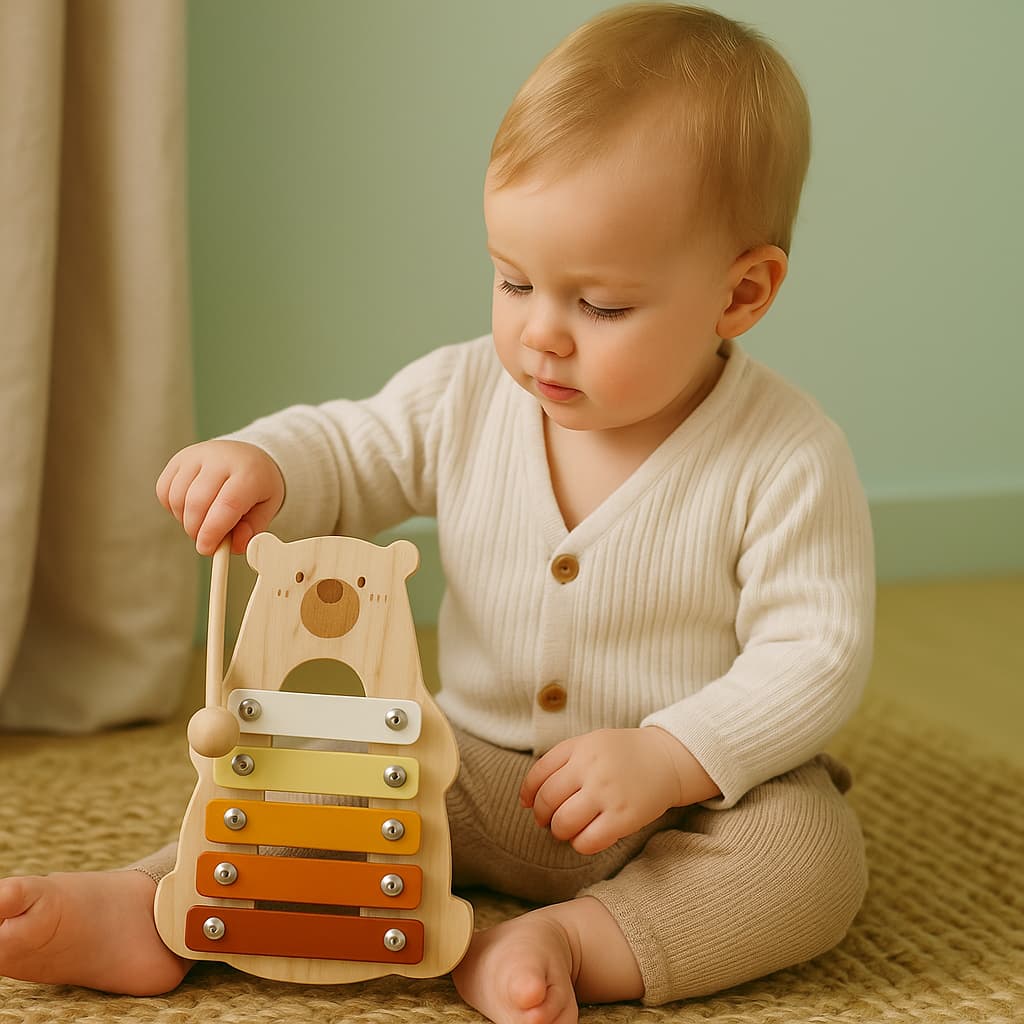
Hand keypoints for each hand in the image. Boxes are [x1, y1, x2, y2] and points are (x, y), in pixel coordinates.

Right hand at [156, 440, 284, 555]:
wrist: (247, 455)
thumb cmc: (257, 483)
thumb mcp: (267, 506)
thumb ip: (253, 529)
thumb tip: (234, 546)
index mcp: (249, 472)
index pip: (228, 505)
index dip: (213, 532)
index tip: (207, 549)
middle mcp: (220, 459)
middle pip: (197, 503)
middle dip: (197, 530)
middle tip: (206, 541)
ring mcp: (196, 456)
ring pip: (177, 498)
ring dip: (185, 520)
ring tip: (203, 521)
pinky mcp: (178, 459)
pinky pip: (164, 491)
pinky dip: (173, 508)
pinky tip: (190, 508)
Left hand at [520, 727, 719, 854]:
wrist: (665, 759)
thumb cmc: (622, 754)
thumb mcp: (590, 743)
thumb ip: (560, 762)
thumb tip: (525, 798)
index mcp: (580, 747)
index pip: (538, 774)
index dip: (527, 794)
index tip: (528, 804)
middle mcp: (590, 768)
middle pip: (547, 801)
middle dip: (542, 816)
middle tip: (548, 821)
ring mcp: (607, 793)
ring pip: (563, 824)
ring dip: (559, 832)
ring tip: (567, 829)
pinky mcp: (624, 817)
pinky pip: (588, 841)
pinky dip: (580, 844)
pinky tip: (585, 837)